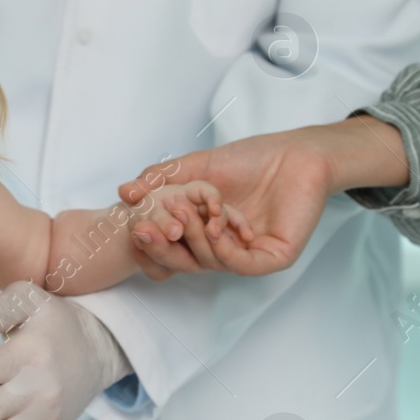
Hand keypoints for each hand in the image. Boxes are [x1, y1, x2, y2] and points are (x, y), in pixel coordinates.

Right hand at [121, 130, 337, 277]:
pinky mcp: (272, 257)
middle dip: (162, 248)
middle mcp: (222, 248)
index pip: (170, 249)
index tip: (133, 228)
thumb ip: (160, 178)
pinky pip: (241, 265)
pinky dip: (223, 252)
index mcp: (203, 233)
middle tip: (143, 231)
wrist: (295, 154)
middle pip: (184, 262)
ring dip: (194, 242)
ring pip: (211, 263)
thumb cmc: (251, 159)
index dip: (149, 245)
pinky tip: (213, 232)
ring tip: (185, 218)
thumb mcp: (195, 166)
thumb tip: (124, 194)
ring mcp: (247, 255)